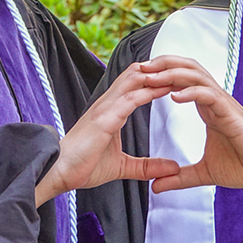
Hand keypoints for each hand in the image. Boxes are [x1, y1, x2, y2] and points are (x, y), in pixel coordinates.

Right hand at [35, 62, 179, 206]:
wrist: (59, 172)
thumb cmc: (83, 166)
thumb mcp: (122, 166)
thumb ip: (146, 166)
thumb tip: (172, 168)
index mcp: (112, 109)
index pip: (138, 84)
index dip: (158, 78)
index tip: (179, 78)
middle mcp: (108, 103)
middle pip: (138, 73)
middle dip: (160, 70)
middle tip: (184, 69)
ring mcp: (105, 108)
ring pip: (134, 80)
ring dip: (157, 75)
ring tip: (179, 72)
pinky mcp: (103, 119)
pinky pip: (128, 99)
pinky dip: (147, 92)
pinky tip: (163, 89)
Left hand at [141, 55, 242, 195]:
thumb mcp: (205, 173)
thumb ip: (180, 177)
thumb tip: (156, 186)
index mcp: (207, 107)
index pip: (180, 81)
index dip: (159, 77)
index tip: (137, 80)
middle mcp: (214, 99)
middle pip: (186, 68)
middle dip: (162, 64)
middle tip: (138, 68)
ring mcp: (224, 103)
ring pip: (196, 75)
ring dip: (172, 73)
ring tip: (151, 77)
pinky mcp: (232, 113)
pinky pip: (209, 94)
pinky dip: (191, 92)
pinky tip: (175, 96)